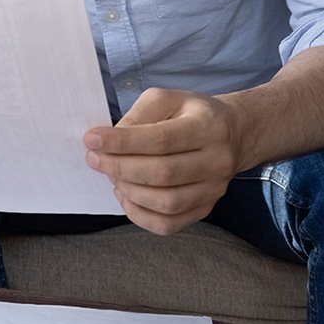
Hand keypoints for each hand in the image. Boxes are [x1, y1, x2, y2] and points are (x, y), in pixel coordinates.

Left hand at [83, 87, 240, 234]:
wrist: (232, 133)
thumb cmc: (190, 113)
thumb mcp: (165, 99)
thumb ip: (137, 116)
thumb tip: (110, 141)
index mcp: (207, 126)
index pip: (161, 139)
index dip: (122, 142)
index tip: (91, 139)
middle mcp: (217, 160)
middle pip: (162, 173)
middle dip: (119, 167)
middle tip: (93, 158)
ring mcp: (214, 189)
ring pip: (165, 203)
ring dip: (128, 191)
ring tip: (110, 174)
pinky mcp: (206, 209)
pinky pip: (168, 224)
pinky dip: (139, 213)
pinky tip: (125, 194)